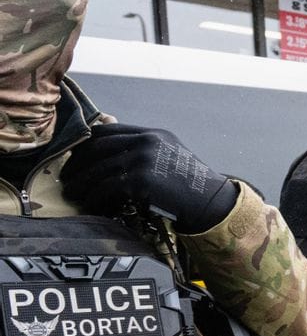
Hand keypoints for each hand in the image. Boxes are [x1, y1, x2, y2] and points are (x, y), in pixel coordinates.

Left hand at [61, 123, 238, 232]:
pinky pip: (107, 188)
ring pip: (99, 169)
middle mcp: (146, 142)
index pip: (109, 130)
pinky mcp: (141, 180)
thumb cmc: (191, 186)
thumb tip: (117, 158)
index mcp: (152, 134)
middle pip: (98, 147)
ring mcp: (143, 160)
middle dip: (78, 164)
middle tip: (69, 178)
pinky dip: (95, 198)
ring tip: (73, 194)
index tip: (78, 158)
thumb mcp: (171, 157)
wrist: (209, 202)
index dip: (87, 143)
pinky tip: (91, 205)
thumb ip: (146, 151)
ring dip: (82, 183)